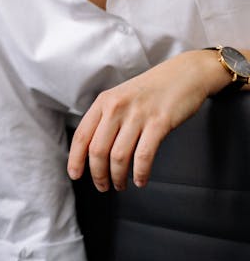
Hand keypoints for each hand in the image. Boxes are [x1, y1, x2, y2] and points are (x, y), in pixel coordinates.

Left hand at [68, 50, 227, 189]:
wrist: (186, 74)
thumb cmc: (152, 90)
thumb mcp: (121, 98)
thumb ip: (106, 119)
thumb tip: (93, 150)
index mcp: (103, 102)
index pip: (81, 135)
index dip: (75, 159)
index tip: (75, 175)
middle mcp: (116, 108)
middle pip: (97, 150)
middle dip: (98, 174)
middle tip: (103, 187)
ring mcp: (138, 115)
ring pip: (118, 156)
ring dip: (118, 177)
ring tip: (120, 185)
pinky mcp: (160, 123)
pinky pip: (144, 155)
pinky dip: (140, 173)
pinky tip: (141, 180)